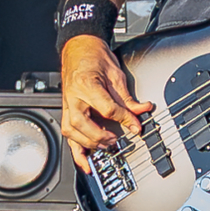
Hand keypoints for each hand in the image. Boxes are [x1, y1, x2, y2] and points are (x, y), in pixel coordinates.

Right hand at [60, 36, 152, 170]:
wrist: (79, 49)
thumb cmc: (94, 57)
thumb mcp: (116, 74)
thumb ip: (128, 97)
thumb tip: (142, 110)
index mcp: (87, 84)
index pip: (107, 108)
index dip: (124, 119)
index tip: (136, 125)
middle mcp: (73, 96)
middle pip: (83, 124)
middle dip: (100, 136)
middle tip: (116, 140)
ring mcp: (68, 104)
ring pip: (72, 132)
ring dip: (88, 143)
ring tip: (104, 147)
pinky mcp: (67, 111)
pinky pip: (68, 134)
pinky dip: (76, 150)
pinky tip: (85, 162)